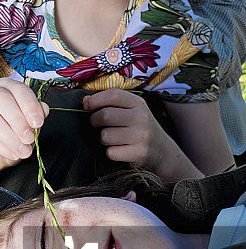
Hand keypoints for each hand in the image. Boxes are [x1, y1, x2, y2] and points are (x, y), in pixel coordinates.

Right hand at [0, 78, 48, 175]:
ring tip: (23, 151)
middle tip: (30, 138)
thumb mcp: (26, 127)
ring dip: (10, 136)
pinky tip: (12, 154)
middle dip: (19, 120)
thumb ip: (34, 116)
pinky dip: (1, 146)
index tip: (39, 123)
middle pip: (2, 99)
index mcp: (4, 87)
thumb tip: (44, 109)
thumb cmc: (7, 136)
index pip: (18, 89)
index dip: (30, 105)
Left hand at [83, 89, 201, 180]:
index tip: (87, 106)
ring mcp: (141, 136)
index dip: (95, 100)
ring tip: (112, 138)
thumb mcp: (131, 111)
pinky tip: (119, 149)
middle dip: (94, 120)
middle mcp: (141, 118)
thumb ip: (109, 103)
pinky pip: (111, 152)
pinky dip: (111, 152)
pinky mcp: (139, 153)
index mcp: (138, 103)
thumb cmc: (139, 128)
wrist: (162, 151)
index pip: (113, 95)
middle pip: (105, 115)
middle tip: (97, 124)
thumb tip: (86, 101)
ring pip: (105, 135)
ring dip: (103, 138)